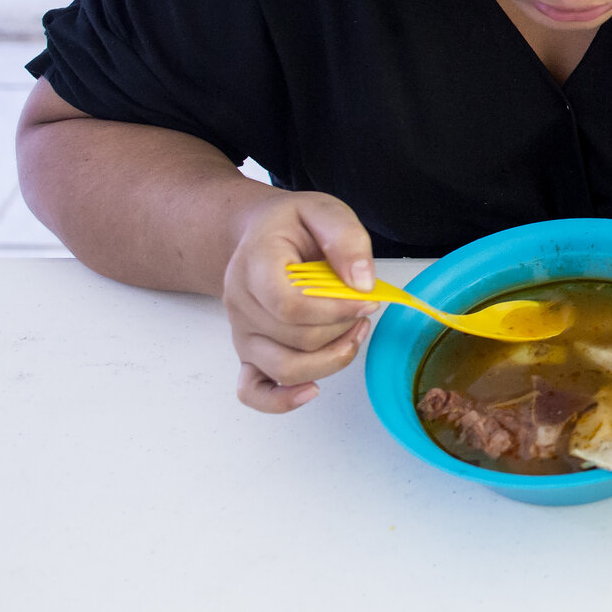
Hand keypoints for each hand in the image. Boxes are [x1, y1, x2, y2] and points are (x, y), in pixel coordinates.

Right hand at [221, 189, 377, 412]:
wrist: (261, 234)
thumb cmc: (293, 225)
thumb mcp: (324, 211)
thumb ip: (346, 240)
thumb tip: (362, 284)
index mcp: (254, 263)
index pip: (290, 306)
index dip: (337, 310)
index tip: (370, 299)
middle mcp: (240, 302)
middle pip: (296, 339)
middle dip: (343, 330)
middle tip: (366, 307)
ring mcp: (242, 331)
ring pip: (285, 369)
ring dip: (331, 359)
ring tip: (355, 332)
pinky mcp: (248, 352)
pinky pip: (252, 391)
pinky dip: (281, 400)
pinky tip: (311, 390)